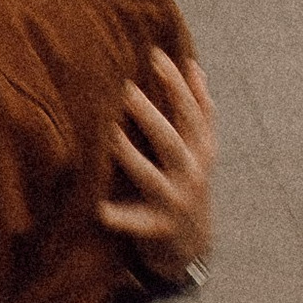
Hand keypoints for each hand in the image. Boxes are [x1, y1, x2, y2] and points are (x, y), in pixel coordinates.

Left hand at [99, 49, 214, 279]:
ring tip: (110, 134)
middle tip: (125, 89)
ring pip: (151, 177)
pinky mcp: (155, 229)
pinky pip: (135, 223)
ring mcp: (174, 203)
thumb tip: (194, 64)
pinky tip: (100, 208)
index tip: (155, 55)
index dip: (177, 84)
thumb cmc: (189, 183)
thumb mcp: (202, 149)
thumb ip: (200, 109)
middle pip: (171, 140)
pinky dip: (119, 217)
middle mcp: (191, 174)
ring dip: (131, 156)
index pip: (193, 112)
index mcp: (202, 151)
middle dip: (150, 114)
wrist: (192, 248)